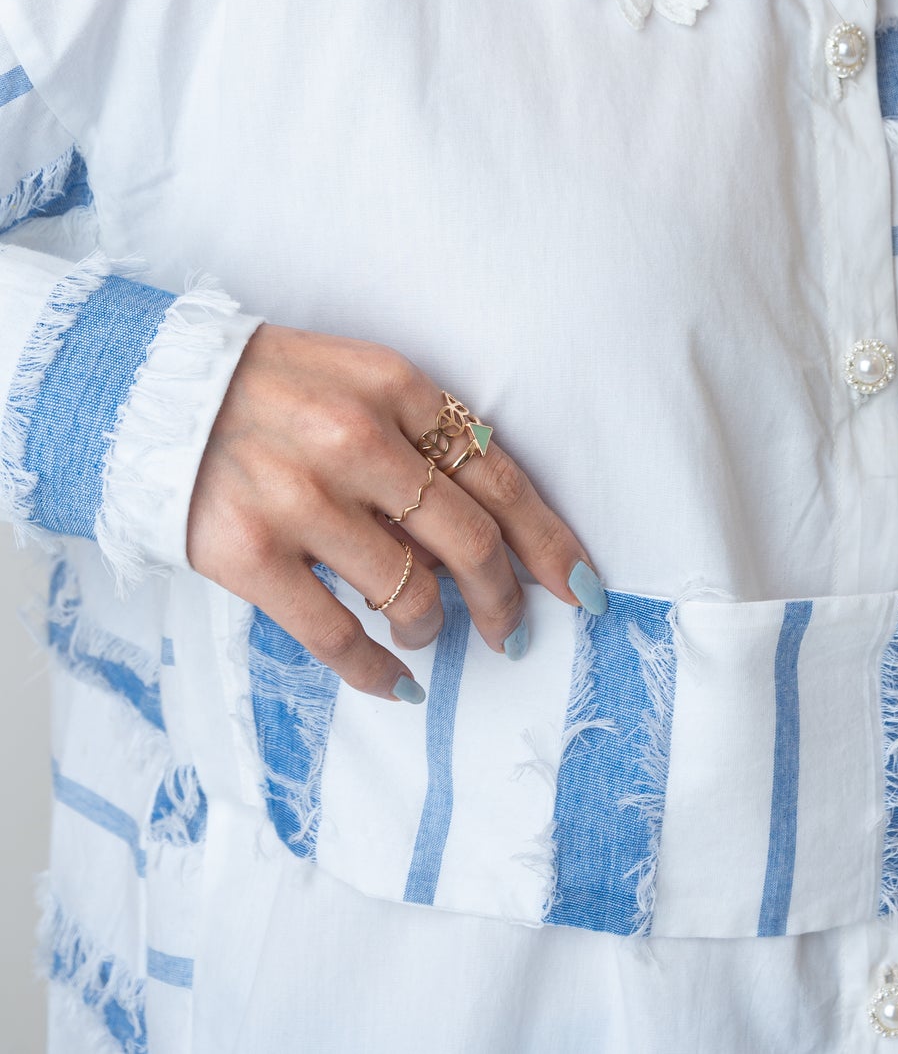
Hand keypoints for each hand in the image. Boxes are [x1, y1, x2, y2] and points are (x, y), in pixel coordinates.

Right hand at [187, 324, 602, 700]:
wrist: (154, 392)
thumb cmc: (274, 390)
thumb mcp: (360, 379)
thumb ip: (423, 434)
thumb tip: (495, 525)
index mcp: (394, 387)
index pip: (498, 474)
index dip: (547, 539)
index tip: (578, 583)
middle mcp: (354, 440)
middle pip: (469, 542)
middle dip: (506, 599)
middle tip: (511, 630)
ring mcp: (300, 499)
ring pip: (411, 594)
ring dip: (433, 629)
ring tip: (426, 633)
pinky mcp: (250, 555)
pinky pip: (336, 635)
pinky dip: (377, 670)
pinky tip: (395, 682)